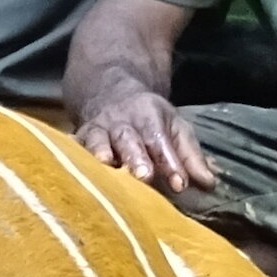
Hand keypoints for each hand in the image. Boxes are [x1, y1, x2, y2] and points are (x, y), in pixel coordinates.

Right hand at [77, 86, 214, 192]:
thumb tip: (209, 184)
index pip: (162, 141)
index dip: (170, 162)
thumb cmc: (149, 120)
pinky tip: (67, 165)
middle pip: (130, 140)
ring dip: (101, 152)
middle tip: (145, 176)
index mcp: (150, 117)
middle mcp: (123, 122)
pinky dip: (70, 153)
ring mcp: (98, 128)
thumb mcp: (175, 128)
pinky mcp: (78, 137)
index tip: (179, 184)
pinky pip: (73, 145)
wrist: (110, 92)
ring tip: (105, 164)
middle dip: (136, 157)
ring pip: (98, 140)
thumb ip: (191, 156)